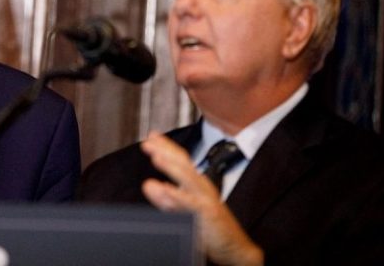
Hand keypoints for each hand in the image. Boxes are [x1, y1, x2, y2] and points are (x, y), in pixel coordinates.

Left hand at [140, 132, 262, 265]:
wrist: (235, 248)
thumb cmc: (210, 227)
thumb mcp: (185, 209)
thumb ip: (166, 197)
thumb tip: (148, 184)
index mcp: (197, 183)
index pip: (181, 160)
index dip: (166, 146)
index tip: (151, 135)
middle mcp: (202, 187)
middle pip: (183, 164)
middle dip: (165, 151)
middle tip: (148, 142)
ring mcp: (206, 199)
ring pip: (187, 178)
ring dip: (171, 166)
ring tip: (156, 156)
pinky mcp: (208, 214)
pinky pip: (191, 204)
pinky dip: (178, 195)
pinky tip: (165, 188)